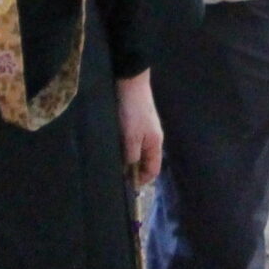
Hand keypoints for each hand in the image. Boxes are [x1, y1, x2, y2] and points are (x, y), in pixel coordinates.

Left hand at [118, 71, 163, 187]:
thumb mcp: (131, 138)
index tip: (126, 187)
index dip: (142, 180)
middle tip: (116, 175)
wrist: (130, 82)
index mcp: (155, 144)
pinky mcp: (136, 122)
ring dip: (126, 158)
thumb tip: (129, 173)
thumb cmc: (132, 112)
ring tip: (112, 162)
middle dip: (132, 170)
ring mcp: (145, 129)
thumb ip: (131, 156)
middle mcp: (152, 138)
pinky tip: (113, 146)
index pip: (153, 170)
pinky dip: (124, 147)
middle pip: (145, 161)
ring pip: (137, 151)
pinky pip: (132, 141)